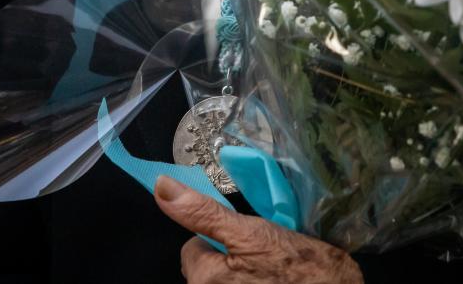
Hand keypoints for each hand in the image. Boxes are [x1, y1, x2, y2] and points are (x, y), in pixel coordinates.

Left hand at [154, 176, 362, 283]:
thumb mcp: (250, 231)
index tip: (247, 238)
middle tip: (266, 253)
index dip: (219, 236)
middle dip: (231, 258)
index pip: (193, 247)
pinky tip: (279, 281)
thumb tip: (161, 187)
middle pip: (208, 268)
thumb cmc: (301, 268)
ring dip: (247, 273)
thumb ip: (201, 213)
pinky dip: (259, 282)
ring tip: (277, 269)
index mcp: (203, 282)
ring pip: (228, 279)